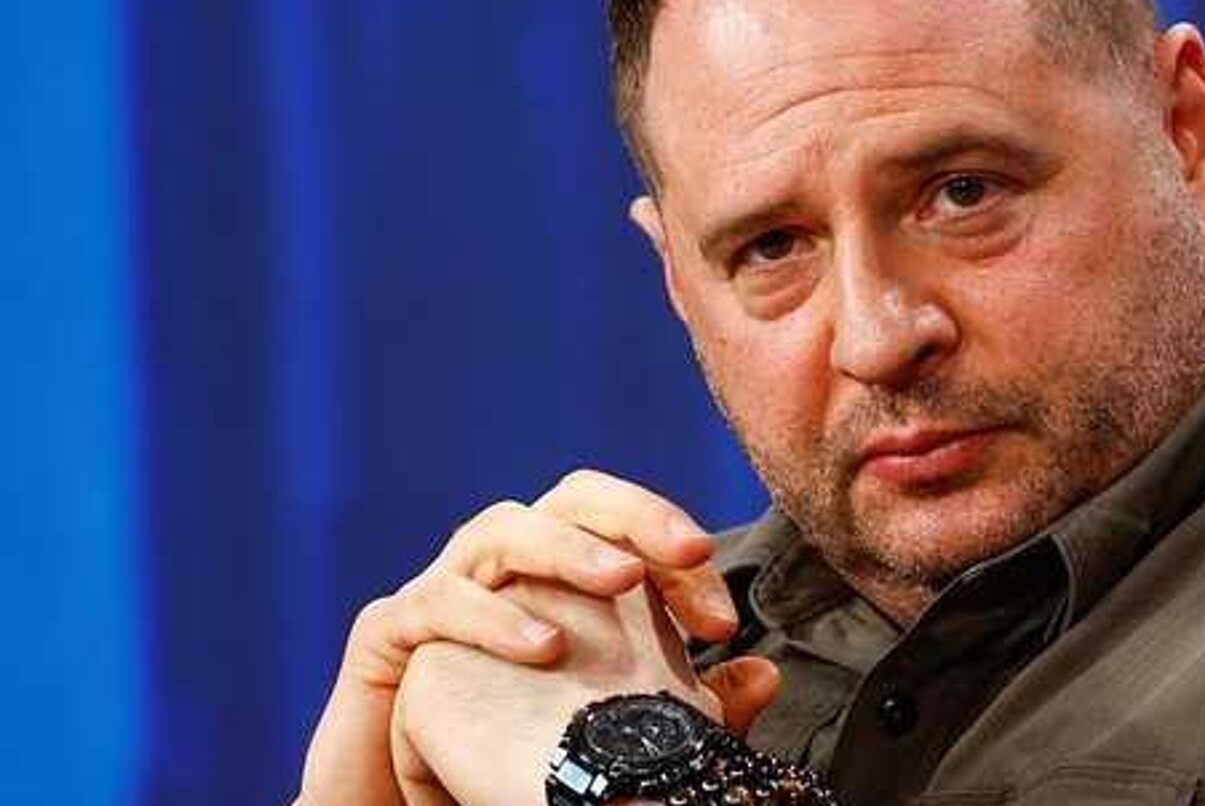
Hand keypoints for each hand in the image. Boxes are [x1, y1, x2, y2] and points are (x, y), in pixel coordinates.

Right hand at [296, 470, 750, 805]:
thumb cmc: (521, 756)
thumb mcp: (618, 729)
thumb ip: (691, 705)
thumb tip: (765, 674)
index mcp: (560, 576)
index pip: (626, 529)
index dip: (679, 557)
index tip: (725, 622)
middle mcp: (504, 567)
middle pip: (569, 500)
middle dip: (634, 515)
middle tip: (690, 550)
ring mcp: (443, 590)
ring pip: (500, 530)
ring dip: (566, 549)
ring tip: (621, 582)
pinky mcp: (387, 632)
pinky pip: (434, 603)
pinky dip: (490, 617)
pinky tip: (543, 645)